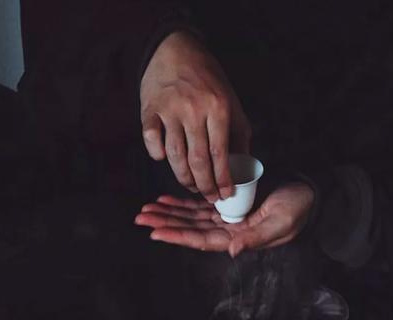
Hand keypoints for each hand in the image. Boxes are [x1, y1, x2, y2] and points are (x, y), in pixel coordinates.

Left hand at [134, 182, 314, 256]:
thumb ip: (255, 237)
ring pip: (191, 216)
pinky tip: (165, 199)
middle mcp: (227, 230)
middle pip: (190, 229)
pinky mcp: (228, 202)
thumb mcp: (281, 223)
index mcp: (238, 238)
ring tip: (147, 208)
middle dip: (165, 223)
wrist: (308, 191)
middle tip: (140, 217)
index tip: (155, 232)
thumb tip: (231, 252)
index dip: (178, 236)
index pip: (201, 240)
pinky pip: (200, 204)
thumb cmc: (298, 208)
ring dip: (169, 212)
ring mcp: (226, 216)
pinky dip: (182, 202)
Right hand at [140, 31, 251, 202]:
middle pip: (197, 160)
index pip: (220, 154)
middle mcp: (193, 110)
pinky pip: (151, 141)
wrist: (175, 50)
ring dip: (183, 177)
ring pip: (174, 156)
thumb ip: (238, 131)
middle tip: (208, 196)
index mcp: (217, 108)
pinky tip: (164, 159)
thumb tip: (243, 164)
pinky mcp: (149, 110)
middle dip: (203, 185)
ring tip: (190, 185)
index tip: (225, 194)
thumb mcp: (230, 100)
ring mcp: (169, 110)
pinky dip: (157, 154)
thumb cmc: (207, 79)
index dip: (222, 179)